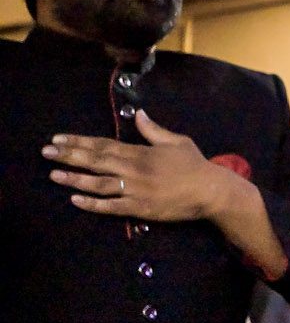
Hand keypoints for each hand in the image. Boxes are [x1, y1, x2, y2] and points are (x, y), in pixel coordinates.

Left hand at [47, 110, 243, 223]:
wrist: (211, 191)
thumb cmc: (195, 165)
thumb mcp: (177, 141)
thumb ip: (154, 129)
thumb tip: (138, 114)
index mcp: (140, 152)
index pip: (103, 144)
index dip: (79, 141)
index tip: (59, 139)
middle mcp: (134, 169)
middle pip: (96, 161)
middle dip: (69, 156)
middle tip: (46, 152)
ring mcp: (135, 189)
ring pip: (98, 183)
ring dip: (75, 179)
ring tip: (54, 175)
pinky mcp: (140, 208)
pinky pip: (111, 206)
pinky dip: (93, 204)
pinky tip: (76, 200)